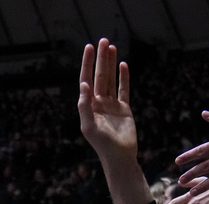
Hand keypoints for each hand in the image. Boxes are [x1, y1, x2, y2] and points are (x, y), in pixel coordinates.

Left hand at [78, 39, 135, 165]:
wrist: (119, 156)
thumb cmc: (102, 144)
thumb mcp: (89, 126)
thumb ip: (84, 105)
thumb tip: (83, 84)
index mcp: (89, 105)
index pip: (86, 79)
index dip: (87, 63)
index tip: (89, 48)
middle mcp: (99, 103)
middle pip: (99, 75)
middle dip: (101, 58)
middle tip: (103, 40)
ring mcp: (112, 105)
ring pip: (111, 79)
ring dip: (111, 63)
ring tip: (112, 47)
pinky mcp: (124, 109)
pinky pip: (123, 89)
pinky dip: (123, 77)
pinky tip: (123, 65)